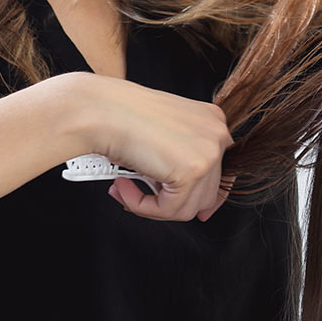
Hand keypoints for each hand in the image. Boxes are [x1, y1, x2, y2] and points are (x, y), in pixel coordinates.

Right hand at [78, 76, 234, 222]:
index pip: (221, 171)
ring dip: (152, 205)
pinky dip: (142, 206)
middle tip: (137, 192)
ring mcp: (209, 153)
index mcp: (213, 121)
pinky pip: (168, 209)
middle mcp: (217, 135)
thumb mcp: (162, 132)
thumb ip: (179, 157)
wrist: (100, 109)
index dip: (204, 196)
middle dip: (169, 200)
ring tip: (125, 188)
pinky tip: (124, 187)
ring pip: (187, 207)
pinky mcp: (191, 172)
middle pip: (205, 193)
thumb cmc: (120, 114)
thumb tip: (188, 193)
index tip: (198, 211)